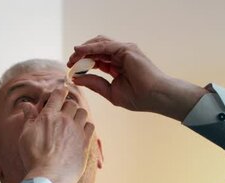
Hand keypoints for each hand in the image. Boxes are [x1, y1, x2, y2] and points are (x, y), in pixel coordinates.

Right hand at [19, 87, 94, 182]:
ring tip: (72, 123)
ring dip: (78, 115)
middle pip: (71, 103)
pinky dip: (86, 126)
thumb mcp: (25, 135)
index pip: (58, 94)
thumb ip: (29, 118)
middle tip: (64, 114)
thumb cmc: (34, 158)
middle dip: (67, 106)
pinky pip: (91, 126)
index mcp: (48, 115)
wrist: (49, 177)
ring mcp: (77, 130)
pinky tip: (80, 133)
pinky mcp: (86, 141)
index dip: (60, 92)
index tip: (61, 93)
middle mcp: (64, 119)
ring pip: (82, 112)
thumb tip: (26, 104)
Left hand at [68, 35, 208, 120]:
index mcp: (118, 65)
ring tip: (72, 58)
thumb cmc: (138, 97)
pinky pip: (104, 46)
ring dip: (83, 50)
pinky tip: (79, 51)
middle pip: (96, 49)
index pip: (96, 59)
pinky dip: (90, 47)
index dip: (83, 62)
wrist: (155, 97)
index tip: (71, 69)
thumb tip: (75, 78)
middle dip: (81, 54)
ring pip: (98, 44)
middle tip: (69, 63)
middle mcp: (121, 55)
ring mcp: (124, 50)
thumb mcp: (110, 92)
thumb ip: (94, 83)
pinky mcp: (126, 49)